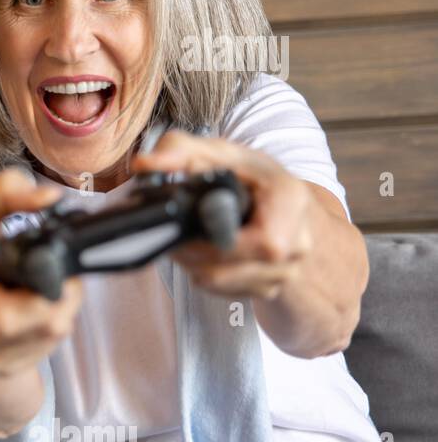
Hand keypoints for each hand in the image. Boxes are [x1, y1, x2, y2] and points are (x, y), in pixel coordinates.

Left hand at [132, 130, 312, 300]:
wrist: (267, 197)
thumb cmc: (239, 173)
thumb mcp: (210, 151)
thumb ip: (176, 150)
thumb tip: (144, 165)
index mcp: (289, 200)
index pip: (265, 241)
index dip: (218, 241)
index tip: (188, 228)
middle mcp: (297, 239)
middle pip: (236, 267)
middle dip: (195, 253)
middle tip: (174, 233)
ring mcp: (286, 269)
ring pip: (224, 282)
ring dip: (194, 264)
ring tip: (186, 239)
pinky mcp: (268, 287)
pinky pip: (225, 291)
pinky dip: (205, 274)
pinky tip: (201, 253)